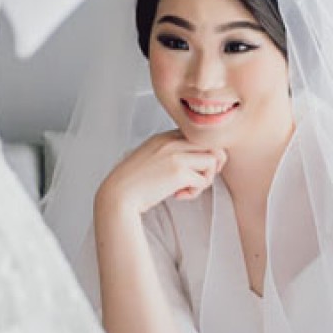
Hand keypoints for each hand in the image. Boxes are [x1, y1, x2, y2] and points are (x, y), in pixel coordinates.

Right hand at [95, 131, 226, 217]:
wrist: (119, 194)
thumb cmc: (134, 181)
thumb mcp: (151, 157)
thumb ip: (169, 152)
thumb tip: (193, 162)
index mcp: (164, 136)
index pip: (198, 136)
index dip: (203, 153)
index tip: (195, 168)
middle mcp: (172, 141)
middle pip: (211, 143)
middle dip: (213, 163)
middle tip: (201, 178)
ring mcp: (176, 155)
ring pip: (213, 159)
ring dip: (206, 177)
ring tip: (189, 188)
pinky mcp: (178, 172)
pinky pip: (203, 180)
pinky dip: (195, 191)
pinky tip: (180, 195)